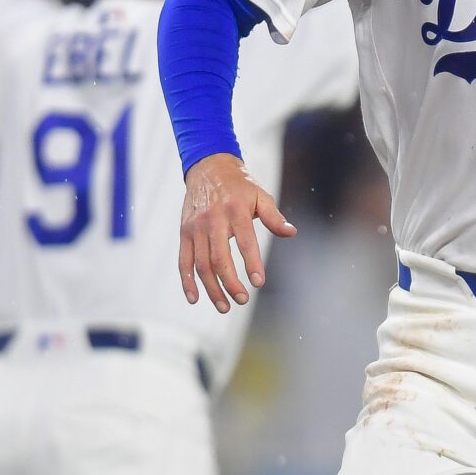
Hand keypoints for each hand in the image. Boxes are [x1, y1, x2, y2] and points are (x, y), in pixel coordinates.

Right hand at [178, 153, 294, 312]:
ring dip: (212, 288)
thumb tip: (291, 232)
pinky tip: (195, 298)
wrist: (208, 168)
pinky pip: (184, 261)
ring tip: (225, 306)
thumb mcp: (260, 195)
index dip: (252, 263)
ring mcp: (196, 227)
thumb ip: (274, 217)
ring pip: (201, 264)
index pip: (245, 241)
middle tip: (243, 299)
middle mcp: (213, 220)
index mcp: (235, 210)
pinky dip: (187, 281)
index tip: (258, 282)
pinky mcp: (184, 232)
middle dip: (231, 283)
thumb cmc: (240, 186)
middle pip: (220, 258)